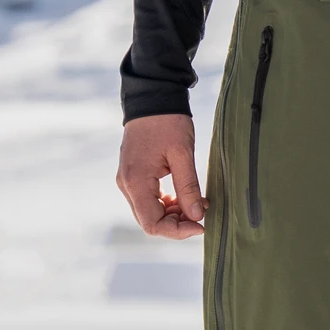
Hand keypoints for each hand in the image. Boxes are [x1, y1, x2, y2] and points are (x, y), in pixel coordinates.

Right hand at [117, 114, 206, 241]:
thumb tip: (197, 216)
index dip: (177, 231)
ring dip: (174, 214)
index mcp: (136, 182)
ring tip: (197, 202)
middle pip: (150, 221)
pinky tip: (185, 196)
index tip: (201, 225)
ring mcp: (128, 180)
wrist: (152, 98)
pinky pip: (149, 200)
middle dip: (178, 223)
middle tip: (203, 213)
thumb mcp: (183, 154)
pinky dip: (168, 204)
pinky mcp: (134, 175)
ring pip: (150, 212)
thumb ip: (188, 187)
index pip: (152, 224)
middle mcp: (127, 185)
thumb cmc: (167, 122)